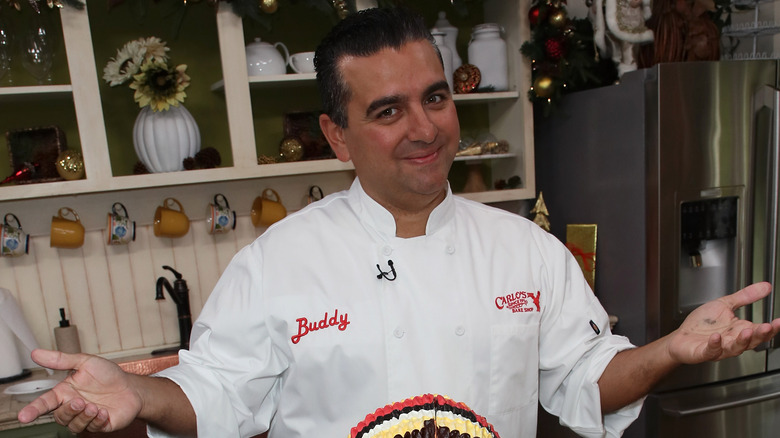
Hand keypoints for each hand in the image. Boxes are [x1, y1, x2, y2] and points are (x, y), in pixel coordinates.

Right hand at [17, 349, 141, 432]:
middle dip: (68, 410)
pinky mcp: (100, 425)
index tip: (24, 416)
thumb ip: (61, 360)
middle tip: (80, 401)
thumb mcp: (85, 362)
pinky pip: (92, 428)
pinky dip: (97, 421)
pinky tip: (104, 412)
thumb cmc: (108, 375)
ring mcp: (86, 418)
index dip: (34, 410)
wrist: (131, 386)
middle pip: (60, 416)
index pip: (46, 403)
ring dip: (83, 416)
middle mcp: (74, 407)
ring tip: (95, 406)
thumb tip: (36, 353)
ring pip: (74, 425)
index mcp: (66, 393)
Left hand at [667, 282, 779, 363]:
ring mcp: (719, 348)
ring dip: (741, 340)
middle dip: (759, 334)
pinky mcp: (703, 352)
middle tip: (767, 327)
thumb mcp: (725, 304)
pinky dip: (714, 345)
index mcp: (739, 330)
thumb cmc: (702, 324)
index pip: (759, 331)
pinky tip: (716, 337)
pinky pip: (711, 350)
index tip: (779, 321)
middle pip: (750, 341)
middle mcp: (732, 341)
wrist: (680, 337)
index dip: (770, 328)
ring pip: (734, 348)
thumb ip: (745, 297)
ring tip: (746, 331)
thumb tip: (766, 286)